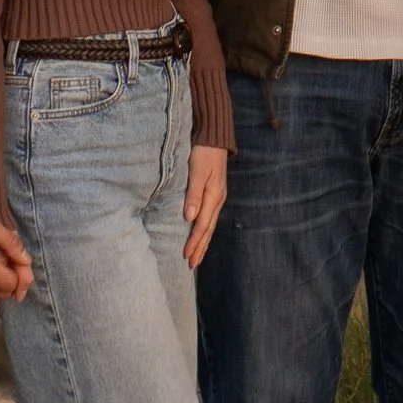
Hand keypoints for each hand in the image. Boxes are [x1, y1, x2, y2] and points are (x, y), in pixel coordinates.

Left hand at [182, 142, 228, 267]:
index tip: (186, 256)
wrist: (214, 138)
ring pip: (209, 225)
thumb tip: (189, 218)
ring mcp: (217, 197)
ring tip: (196, 256)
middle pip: (208, 229)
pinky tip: (201, 235)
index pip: (202, 225)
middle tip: (191, 265)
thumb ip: (193, 194)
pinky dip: (204, 230)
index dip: (194, 242)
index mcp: (213, 196)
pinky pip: (209, 218)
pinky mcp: (214, 194)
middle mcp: (217, 199)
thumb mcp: (196, 171)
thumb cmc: (203, 153)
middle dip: (200, 248)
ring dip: (202, 242)